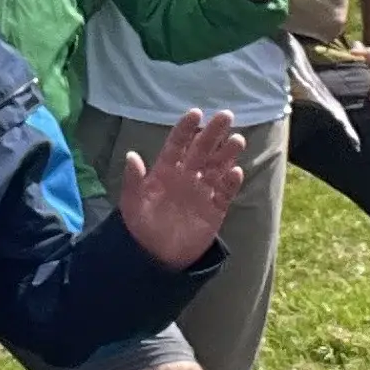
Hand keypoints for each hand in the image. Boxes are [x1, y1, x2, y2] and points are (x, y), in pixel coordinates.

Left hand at [111, 108, 246, 269]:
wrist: (157, 256)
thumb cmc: (141, 226)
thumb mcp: (132, 204)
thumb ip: (133, 181)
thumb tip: (131, 155)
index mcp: (165, 171)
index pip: (177, 144)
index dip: (185, 129)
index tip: (196, 113)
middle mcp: (186, 176)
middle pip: (202, 150)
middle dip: (213, 133)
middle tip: (226, 116)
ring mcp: (202, 191)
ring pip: (218, 167)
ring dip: (227, 153)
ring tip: (237, 140)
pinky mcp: (215, 209)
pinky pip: (225, 192)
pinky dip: (231, 182)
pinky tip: (236, 172)